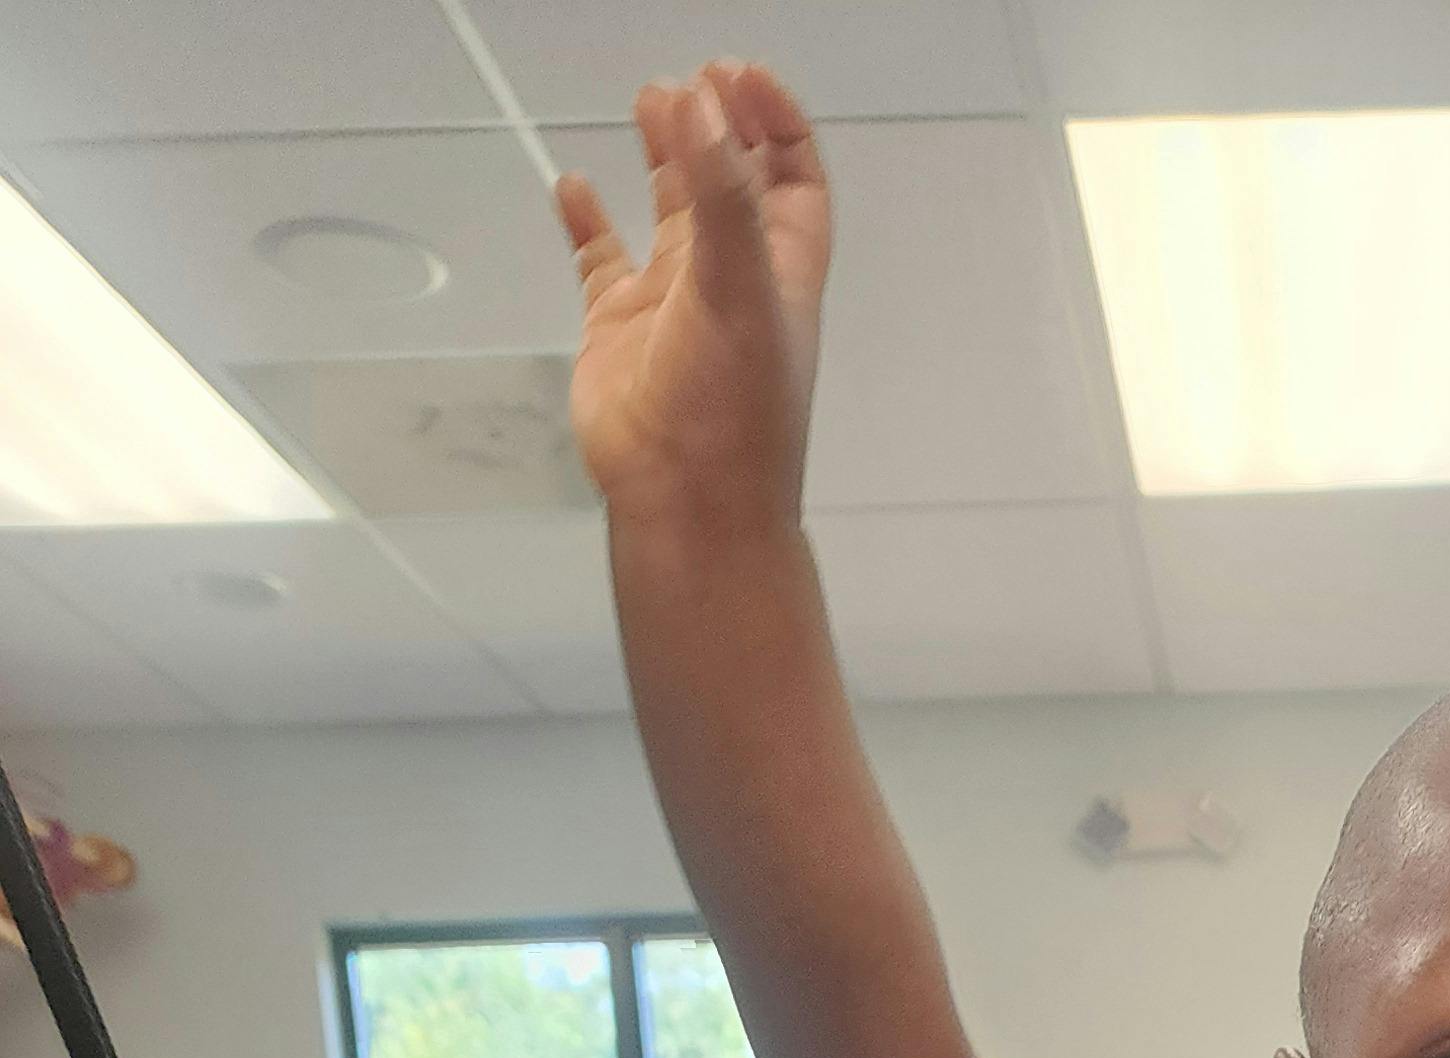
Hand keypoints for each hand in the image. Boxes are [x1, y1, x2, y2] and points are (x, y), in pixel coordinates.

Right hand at [557, 65, 830, 528]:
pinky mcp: (616, 331)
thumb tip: (698, 100)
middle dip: (717, 126)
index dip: (777, 125)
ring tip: (649, 101)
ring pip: (670, 212)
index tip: (740, 75)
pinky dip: (587, 221)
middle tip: (691, 79)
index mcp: (781, 273)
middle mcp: (731, 282)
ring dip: (664, 157)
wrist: (686, 508)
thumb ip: (722, 193)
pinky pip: (599, 262)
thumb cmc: (733, 414)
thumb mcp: (740, 288)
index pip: (794, 181)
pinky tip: (575, 183)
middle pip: (732, 183)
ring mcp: (672, 305)